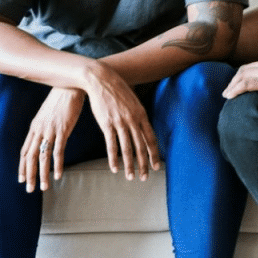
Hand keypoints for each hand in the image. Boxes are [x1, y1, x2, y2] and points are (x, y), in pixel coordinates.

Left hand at [19, 87, 84, 192]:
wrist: (70, 86)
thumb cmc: (62, 98)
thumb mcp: (49, 112)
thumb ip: (46, 124)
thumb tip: (46, 132)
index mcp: (35, 127)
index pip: (24, 151)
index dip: (22, 166)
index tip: (22, 178)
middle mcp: (39, 130)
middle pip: (30, 157)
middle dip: (29, 175)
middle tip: (29, 189)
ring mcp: (50, 130)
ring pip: (42, 157)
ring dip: (42, 174)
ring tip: (44, 187)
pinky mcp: (62, 130)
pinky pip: (58, 151)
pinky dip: (57, 164)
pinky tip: (59, 174)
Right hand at [81, 61, 161, 180]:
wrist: (101, 79)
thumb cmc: (117, 90)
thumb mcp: (133, 101)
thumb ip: (138, 114)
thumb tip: (141, 125)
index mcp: (142, 115)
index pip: (151, 139)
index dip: (154, 154)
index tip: (156, 167)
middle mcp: (133, 120)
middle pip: (141, 147)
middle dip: (144, 164)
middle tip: (145, 177)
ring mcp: (120, 122)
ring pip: (127, 149)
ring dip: (129, 165)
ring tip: (131, 177)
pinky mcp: (106, 124)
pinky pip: (111, 145)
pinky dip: (113, 158)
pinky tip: (114, 168)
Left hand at [223, 53, 257, 98]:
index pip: (256, 64)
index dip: (246, 73)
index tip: (241, 81)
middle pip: (245, 68)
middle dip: (235, 78)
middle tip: (229, 88)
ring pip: (242, 75)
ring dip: (232, 85)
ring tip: (226, 94)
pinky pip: (246, 84)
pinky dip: (236, 89)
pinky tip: (230, 96)